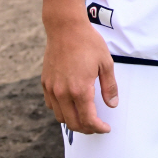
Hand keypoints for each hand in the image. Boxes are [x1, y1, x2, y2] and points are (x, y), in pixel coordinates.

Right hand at [42, 18, 117, 133]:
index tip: (105, 128)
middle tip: (97, 126)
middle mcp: (63, 93)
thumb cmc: (88, 43)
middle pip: (73, 123)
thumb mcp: (105, 63)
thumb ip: (109, 86)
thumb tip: (112, 104)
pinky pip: (52, 105)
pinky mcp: (45, 83)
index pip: (88, 120)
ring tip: (85, 117)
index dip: (98, 128)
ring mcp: (52, 89)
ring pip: (61, 117)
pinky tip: (71, 105)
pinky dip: (61, 111)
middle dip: (86, 129)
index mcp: (80, 89)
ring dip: (73, 121)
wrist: (66, 28)